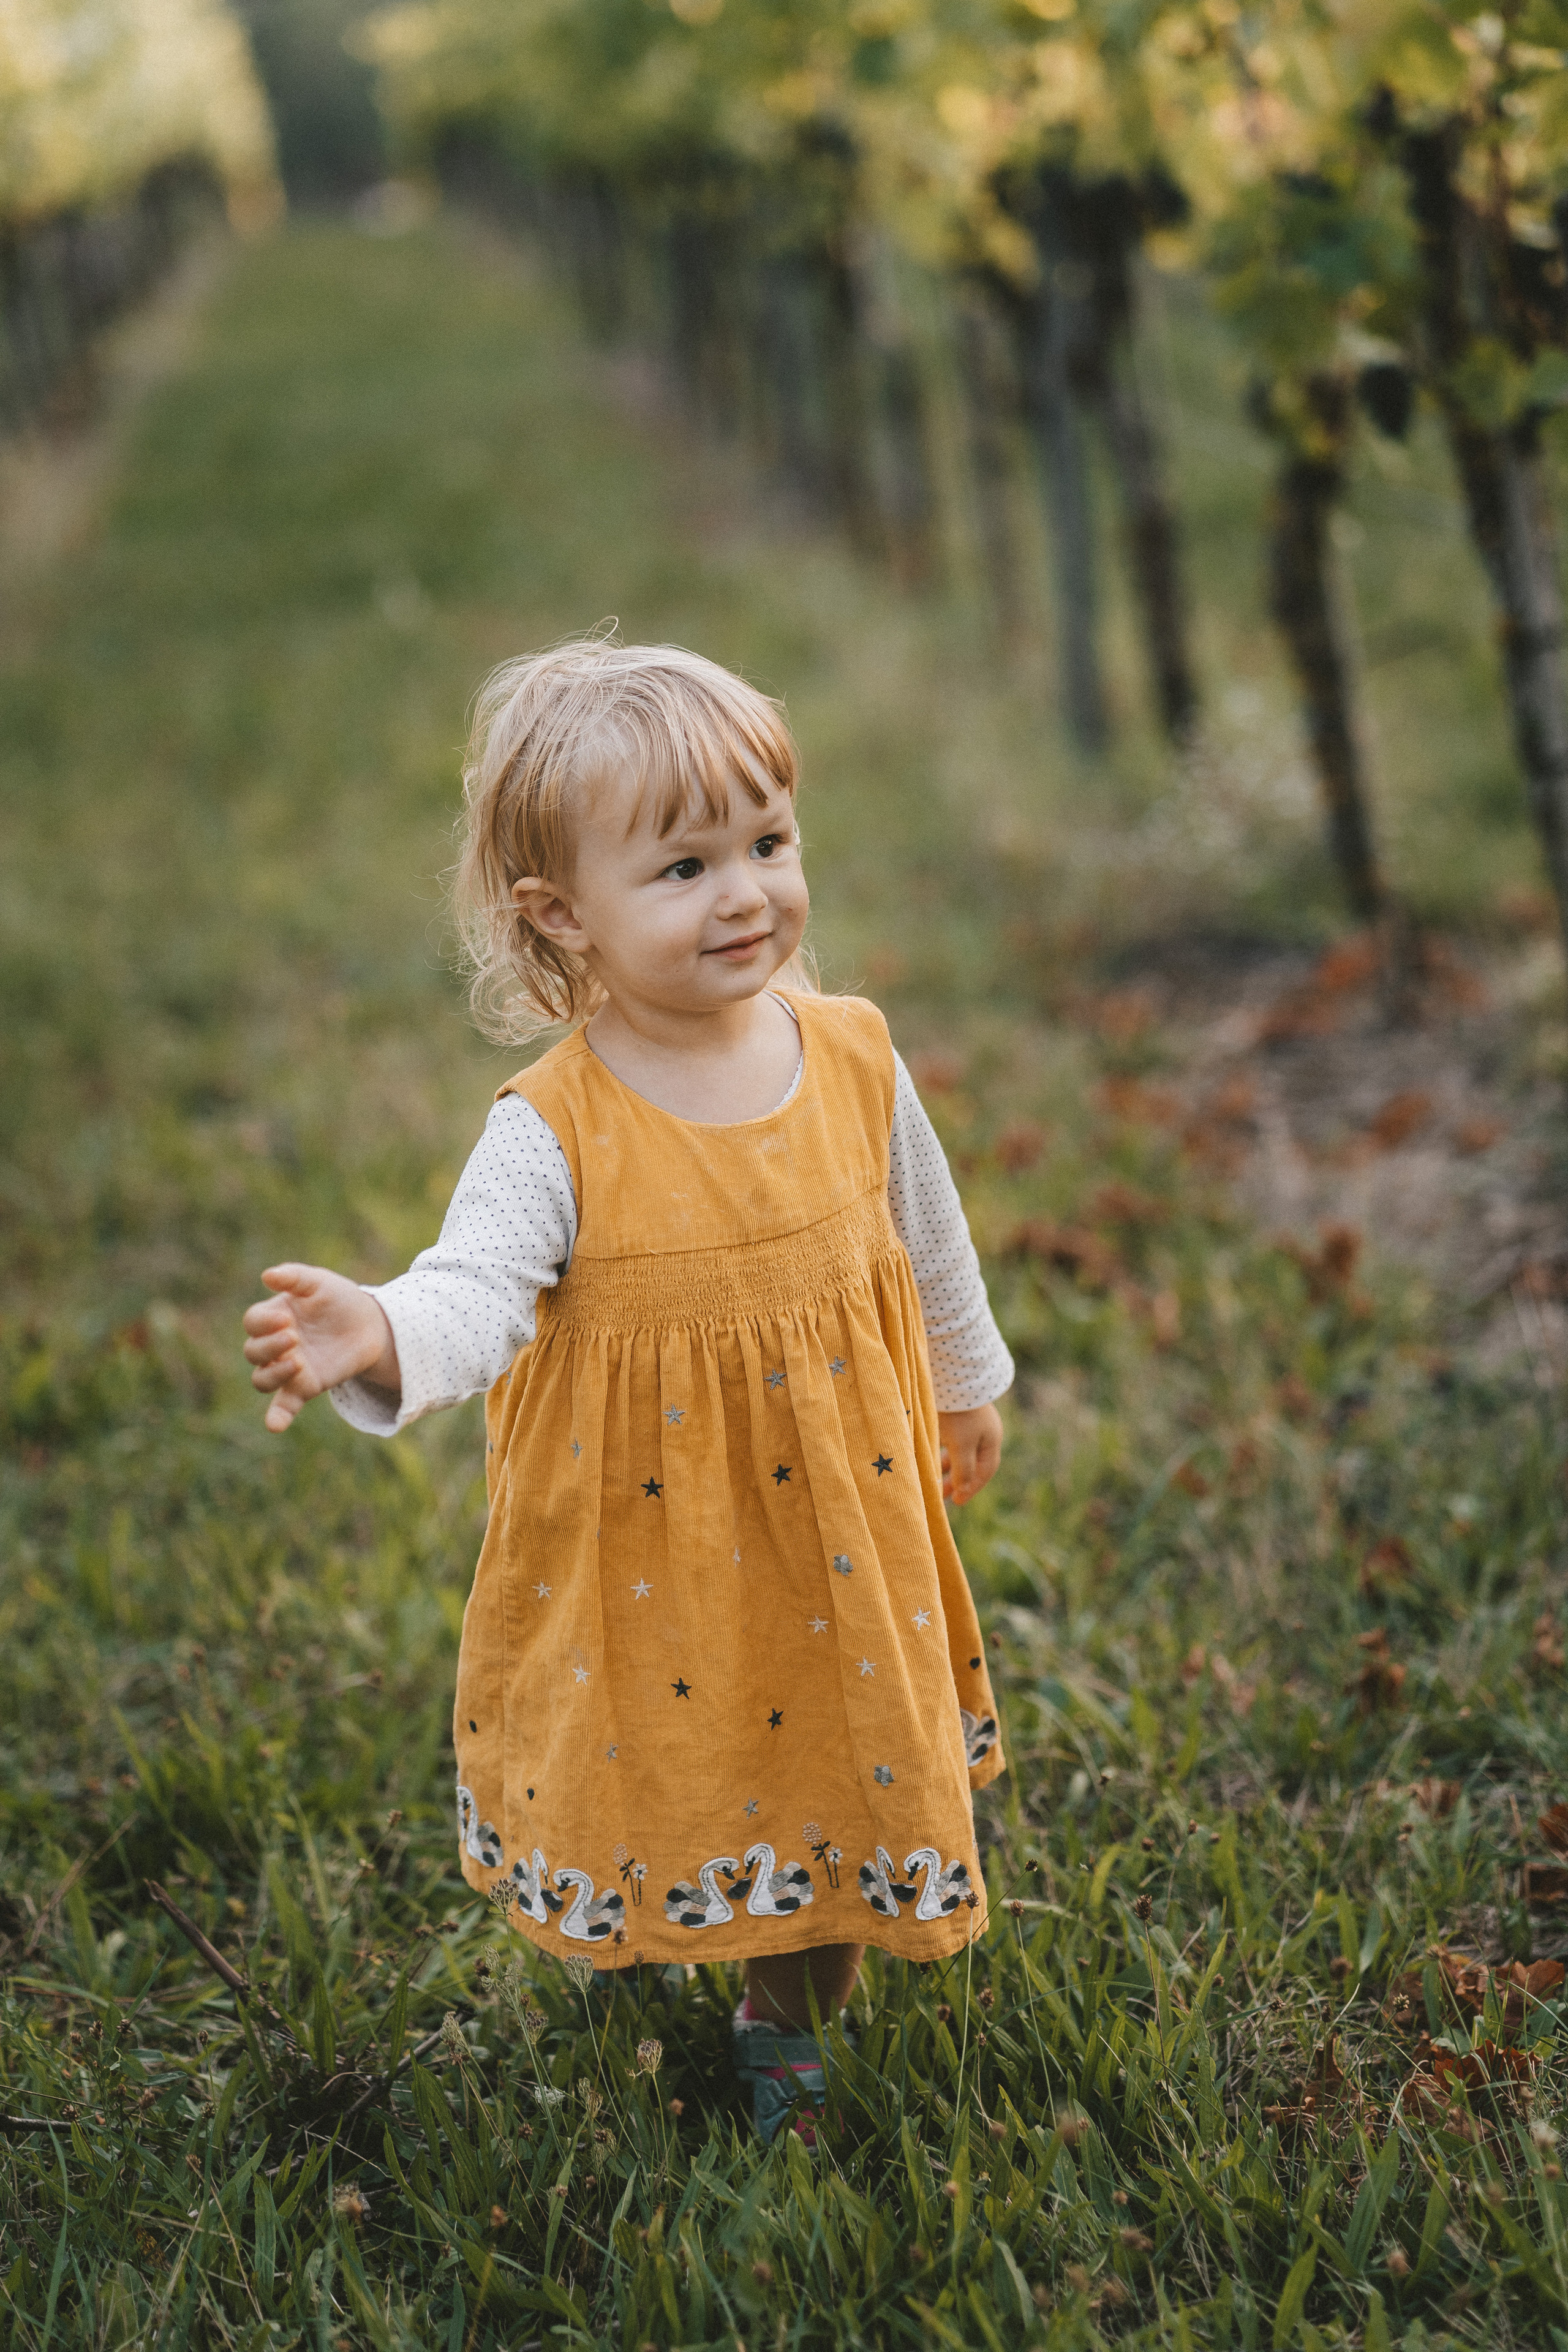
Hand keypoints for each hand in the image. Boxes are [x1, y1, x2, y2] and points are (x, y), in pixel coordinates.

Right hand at [242, 1263, 398, 1432]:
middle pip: (252, 1351)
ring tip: (298, 1362)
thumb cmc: (339, 1299)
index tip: (287, 1319)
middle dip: (269, 1346)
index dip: (264, 1322)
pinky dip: (276, 1417)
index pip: (253, 1322)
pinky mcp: (304, 1387)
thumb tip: (267, 1275)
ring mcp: (287, 1368)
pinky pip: (282, 1406)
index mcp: (273, 1317)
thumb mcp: (320, 1282)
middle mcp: (274, 1344)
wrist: (370, 1325)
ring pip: (261, 1379)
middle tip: (294, 1337)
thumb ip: (295, 1277)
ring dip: (272, 1373)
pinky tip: (274, 1425)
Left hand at [938, 1402, 1002, 1504]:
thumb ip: (963, 1470)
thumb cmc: (958, 1414)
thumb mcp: (961, 1445)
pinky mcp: (954, 1413)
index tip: (958, 1502)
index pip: (985, 1470)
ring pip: (959, 1450)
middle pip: (972, 1462)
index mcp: (991, 1439)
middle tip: (942, 1496)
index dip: (972, 1487)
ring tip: (933, 1480)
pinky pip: (949, 1439)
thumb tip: (962, 1491)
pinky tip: (928, 1457)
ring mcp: (969, 1421)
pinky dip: (940, 1451)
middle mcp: (983, 1431)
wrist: (951, 1375)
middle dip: (958, 1480)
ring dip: (947, 1466)